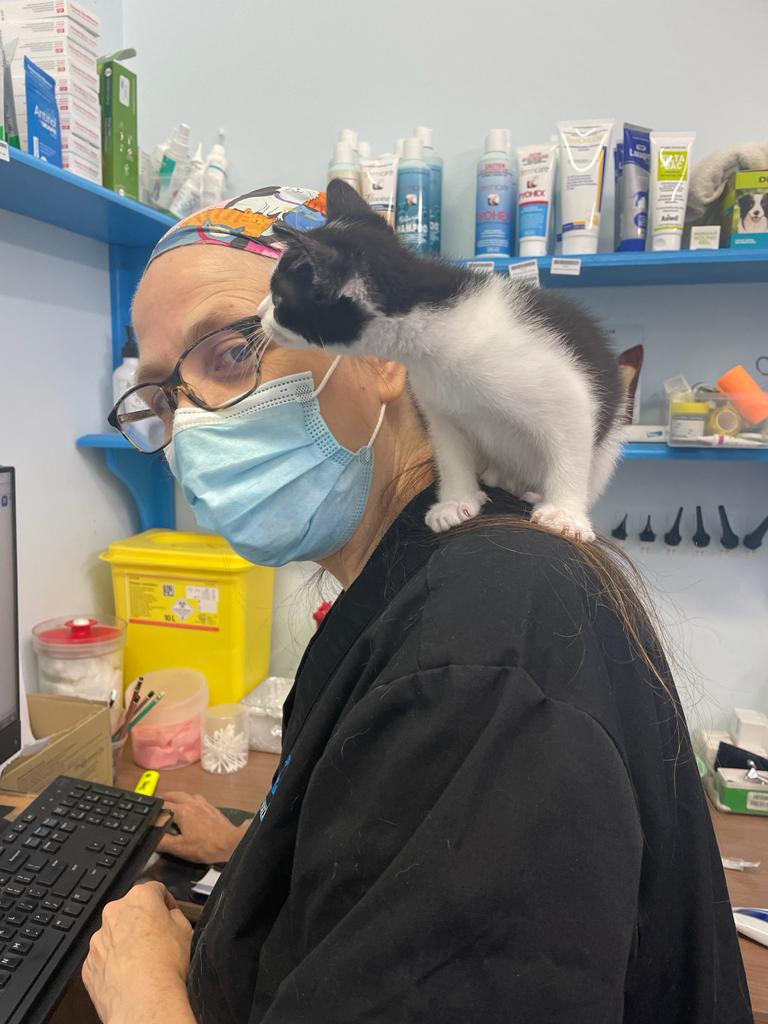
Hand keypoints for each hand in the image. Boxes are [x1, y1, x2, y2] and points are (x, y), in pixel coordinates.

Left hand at [82, 881, 194, 1023]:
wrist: (145, 1003)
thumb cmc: (165, 968)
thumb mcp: (186, 930)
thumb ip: (175, 915)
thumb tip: (170, 916)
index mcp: (140, 898)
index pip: (154, 890)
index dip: (166, 903)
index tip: (169, 914)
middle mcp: (114, 914)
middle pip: (130, 912)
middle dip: (143, 923)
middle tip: (158, 942)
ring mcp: (98, 941)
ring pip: (114, 936)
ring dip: (126, 945)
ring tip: (144, 965)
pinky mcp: (89, 966)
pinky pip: (103, 960)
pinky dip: (114, 966)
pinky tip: (130, 977)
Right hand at [158, 791, 251, 863]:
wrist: (230, 843)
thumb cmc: (205, 846)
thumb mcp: (180, 848)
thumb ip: (163, 842)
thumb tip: (151, 836)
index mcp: (182, 811)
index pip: (163, 805)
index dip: (154, 808)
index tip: (148, 811)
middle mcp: (192, 803)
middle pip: (175, 795)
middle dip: (165, 797)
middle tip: (157, 802)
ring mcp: (203, 804)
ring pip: (187, 795)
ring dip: (178, 796)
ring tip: (172, 802)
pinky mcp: (211, 807)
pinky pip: (197, 798)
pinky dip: (190, 799)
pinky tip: (191, 806)